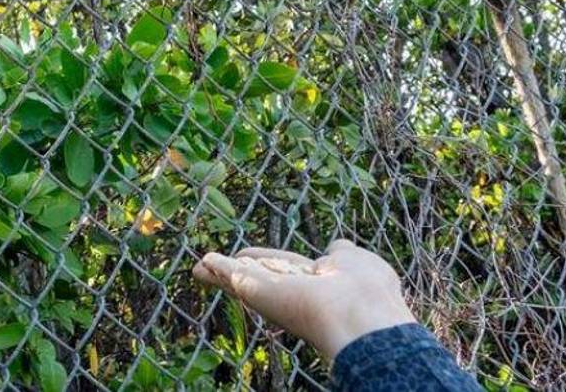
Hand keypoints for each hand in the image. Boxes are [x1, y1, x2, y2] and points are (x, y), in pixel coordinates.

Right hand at [193, 239, 415, 358]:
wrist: (357, 317)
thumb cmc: (366, 288)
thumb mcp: (359, 260)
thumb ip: (343, 255)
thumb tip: (335, 246)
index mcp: (321, 284)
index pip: (292, 270)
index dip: (274, 262)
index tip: (257, 258)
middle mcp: (294, 293)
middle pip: (261, 277)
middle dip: (238, 271)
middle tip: (215, 266)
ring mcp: (275, 295)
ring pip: (244, 281)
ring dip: (221, 272)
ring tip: (199, 267)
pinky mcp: (259, 294)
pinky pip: (235, 279)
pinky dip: (217, 271)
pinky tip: (202, 265)